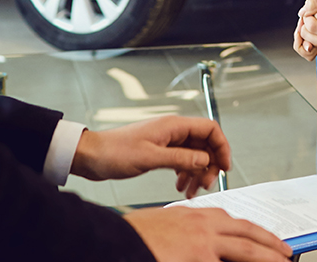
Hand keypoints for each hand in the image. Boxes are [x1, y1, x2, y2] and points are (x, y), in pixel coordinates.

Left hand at [71, 115, 228, 197]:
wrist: (92, 156)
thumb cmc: (114, 152)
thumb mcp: (151, 158)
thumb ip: (180, 159)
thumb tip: (205, 160)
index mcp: (173, 126)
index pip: (209, 129)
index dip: (221, 147)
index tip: (225, 166)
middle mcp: (173, 131)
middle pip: (204, 144)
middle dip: (209, 165)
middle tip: (206, 184)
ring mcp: (166, 141)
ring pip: (194, 155)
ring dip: (197, 173)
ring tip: (193, 190)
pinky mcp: (159, 152)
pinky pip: (181, 162)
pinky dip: (185, 174)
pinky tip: (181, 187)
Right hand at [124, 206, 290, 261]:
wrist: (111, 241)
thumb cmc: (134, 237)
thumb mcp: (168, 229)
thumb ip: (190, 236)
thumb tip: (207, 248)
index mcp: (196, 216)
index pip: (234, 223)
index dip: (254, 233)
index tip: (265, 239)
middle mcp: (204, 226)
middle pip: (248, 234)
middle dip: (270, 244)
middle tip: (286, 252)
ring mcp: (203, 244)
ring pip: (245, 249)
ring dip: (265, 256)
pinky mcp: (198, 258)